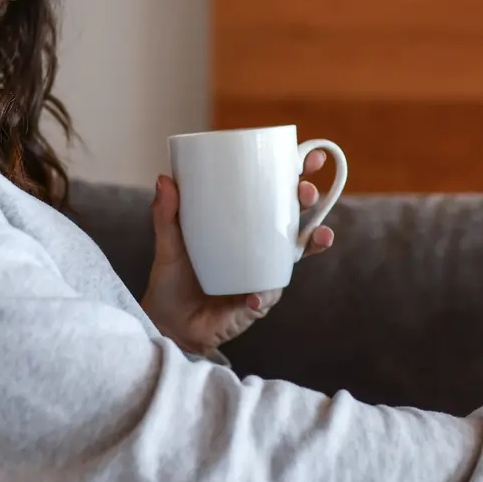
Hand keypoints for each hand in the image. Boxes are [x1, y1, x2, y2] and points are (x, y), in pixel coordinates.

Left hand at [140, 149, 335, 356]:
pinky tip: (253, 294)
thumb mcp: (168, 243)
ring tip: (318, 236)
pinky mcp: (256, 304)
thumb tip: (164, 179)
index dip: (298, 178)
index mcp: (246, 229)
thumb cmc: (173, 280)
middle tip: (306, 191)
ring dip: (312, 243)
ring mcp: (263, 276)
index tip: (311, 158)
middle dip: (311, 203)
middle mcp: (262, 250)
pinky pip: (265, 296)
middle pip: (297, 220)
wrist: (168, 324)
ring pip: (296, 256)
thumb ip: (166, 214)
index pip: (277, 198)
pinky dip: (262, 294)